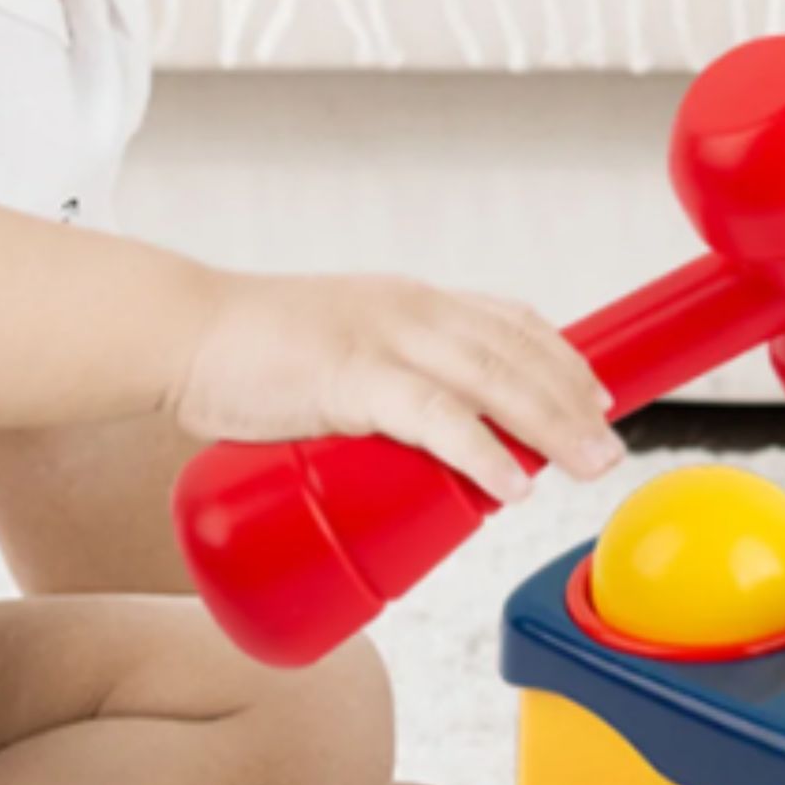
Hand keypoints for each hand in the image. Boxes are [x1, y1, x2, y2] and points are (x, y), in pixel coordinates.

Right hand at [166, 271, 622, 508]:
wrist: (177, 333)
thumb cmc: (239, 350)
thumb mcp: (329, 347)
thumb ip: (370, 382)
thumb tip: (401, 442)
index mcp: (406, 301)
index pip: (507, 319)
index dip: (560, 358)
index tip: (595, 395)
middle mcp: (408, 310)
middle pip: (517, 353)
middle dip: (574, 402)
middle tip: (607, 448)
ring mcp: (382, 341)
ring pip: (494, 381)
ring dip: (552, 427)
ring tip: (588, 465)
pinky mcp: (351, 379)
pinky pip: (437, 418)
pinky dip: (483, 452)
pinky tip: (513, 482)